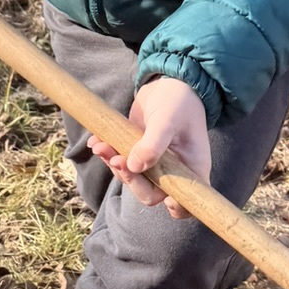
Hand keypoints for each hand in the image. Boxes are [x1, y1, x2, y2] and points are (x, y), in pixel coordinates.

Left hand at [91, 78, 209, 217]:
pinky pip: (121, 163)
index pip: (186, 202)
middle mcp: (174, 172)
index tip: (162, 195)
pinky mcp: (137, 153)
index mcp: (192, 169)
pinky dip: (108, 155)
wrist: (168, 82)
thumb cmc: (178, 100)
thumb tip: (134, 167)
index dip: (175, 205)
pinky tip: (97, 142)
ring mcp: (155, 164)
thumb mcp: (168, 119)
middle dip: (132, 181)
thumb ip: (153, 144)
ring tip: (101, 147)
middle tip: (117, 160)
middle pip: (151, 194)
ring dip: (115, 166)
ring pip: (133, 179)